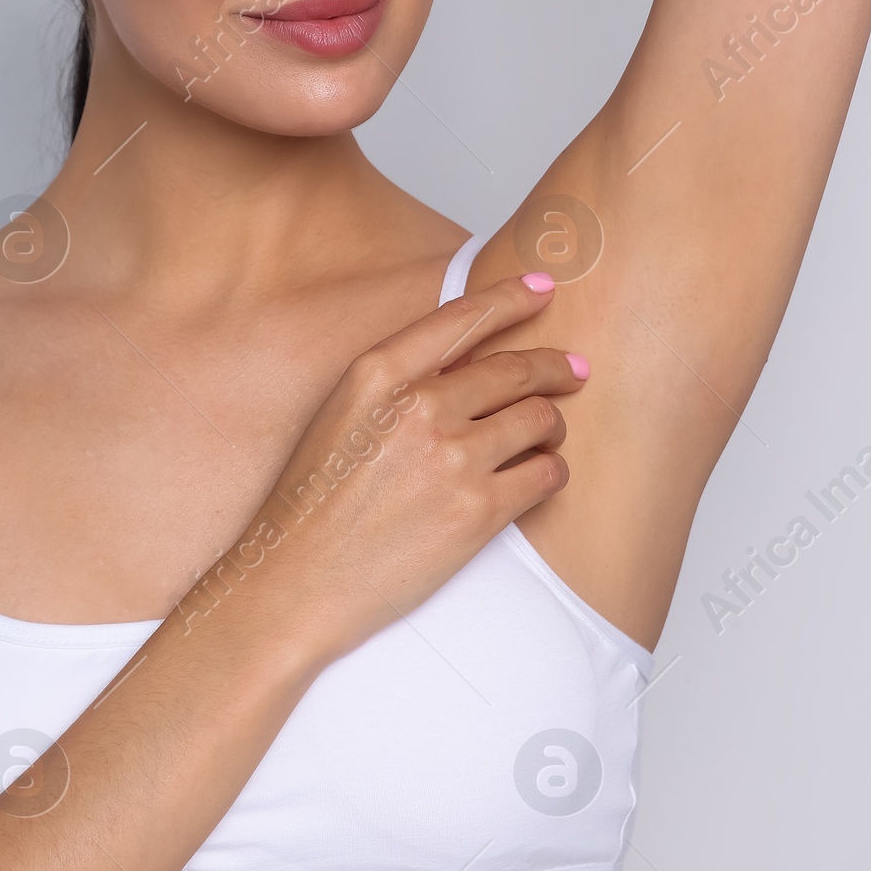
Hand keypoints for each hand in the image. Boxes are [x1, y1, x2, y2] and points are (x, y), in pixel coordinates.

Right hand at [227, 274, 587, 663]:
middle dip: (555, 366)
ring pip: (539, 419)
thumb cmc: (313, 504)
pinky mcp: (477, 512)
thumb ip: (399, 382)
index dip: (512, 297)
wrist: (296, 583)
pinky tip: (538, 476)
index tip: (542, 287)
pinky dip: (551, 471)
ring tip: (545, 437)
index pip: (463, 317)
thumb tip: (467, 362)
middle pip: (515, 368)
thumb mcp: (341, 416)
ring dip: (551, 426)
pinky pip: (546, 474)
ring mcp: (451, 458)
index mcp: (378, 374)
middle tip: (575, 370)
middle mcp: (418, 406)